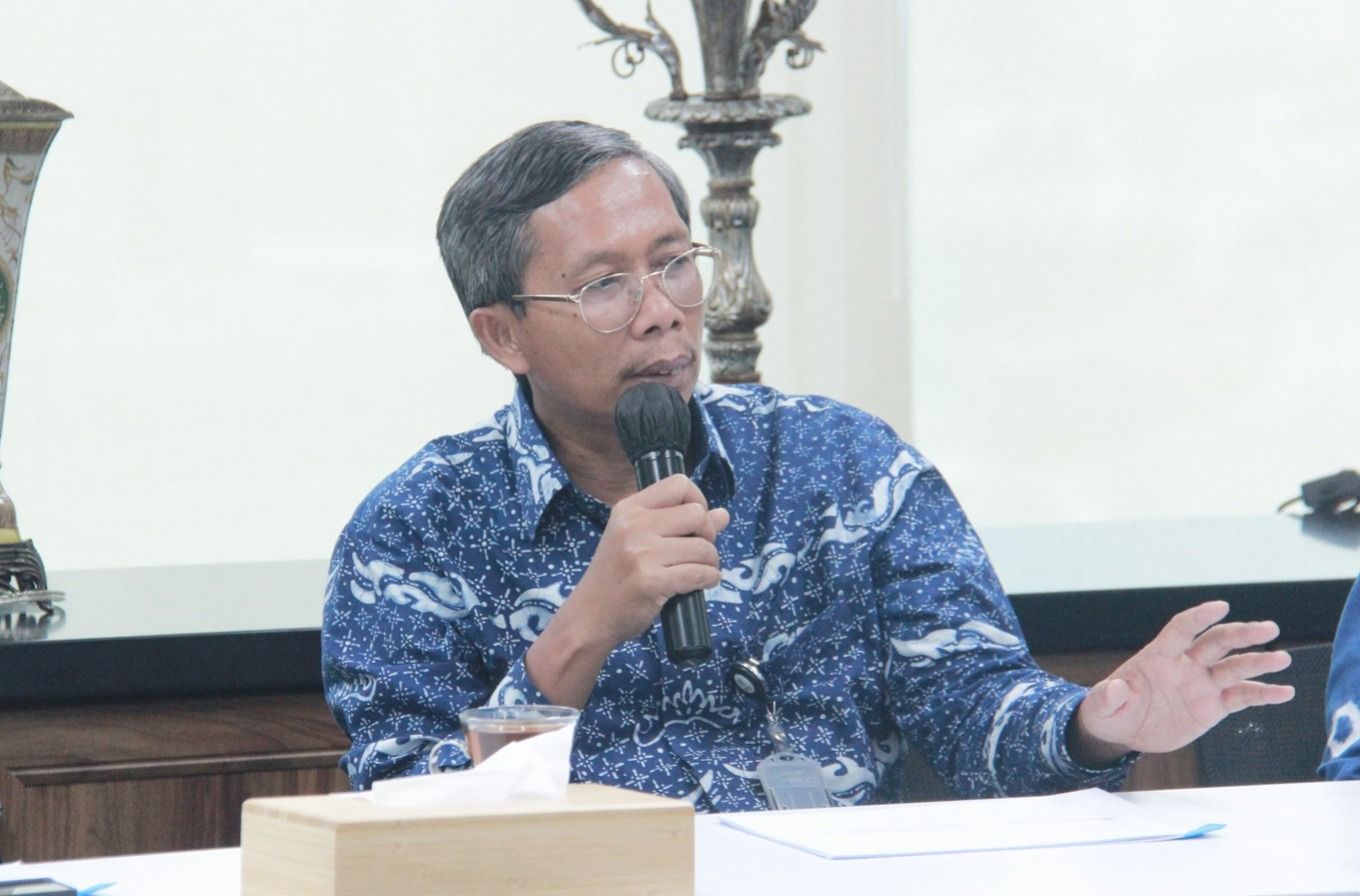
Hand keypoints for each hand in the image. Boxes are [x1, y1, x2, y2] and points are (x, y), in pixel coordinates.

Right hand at [526, 474, 727, 705]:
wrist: (588, 617)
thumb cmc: (614, 578)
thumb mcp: (636, 541)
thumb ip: (677, 524)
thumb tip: (723, 514)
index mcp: (628, 509)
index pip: (679, 484)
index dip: (699, 500)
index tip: (697, 522)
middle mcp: (634, 525)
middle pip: (697, 514)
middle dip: (709, 534)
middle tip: (699, 552)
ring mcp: (641, 553)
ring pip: (703, 547)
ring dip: (711, 562)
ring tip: (701, 571)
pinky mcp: (651, 581)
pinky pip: (700, 573)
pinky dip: (710, 579)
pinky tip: (702, 583)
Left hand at [1070, 600, 1294, 765]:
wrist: (1123, 731)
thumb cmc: (1110, 711)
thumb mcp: (1101, 707)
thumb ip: (1107, 697)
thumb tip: (1116, 689)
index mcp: (1158, 656)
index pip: (1181, 629)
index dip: (1200, 617)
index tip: (1222, 606)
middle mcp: (1185, 665)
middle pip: (1217, 642)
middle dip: (1242, 634)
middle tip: (1269, 628)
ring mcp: (1201, 684)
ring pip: (1234, 667)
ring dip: (1259, 662)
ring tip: (1283, 658)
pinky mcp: (1213, 706)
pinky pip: (1242, 697)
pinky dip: (1263, 694)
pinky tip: (1285, 692)